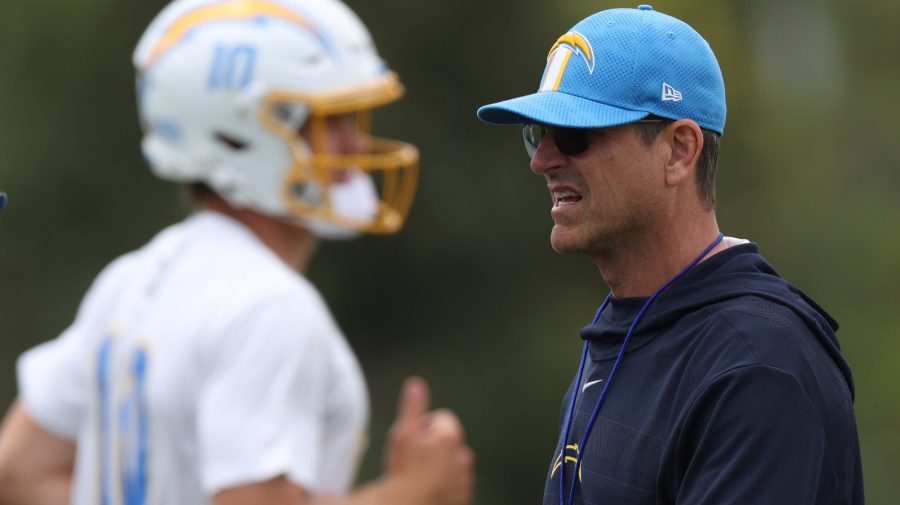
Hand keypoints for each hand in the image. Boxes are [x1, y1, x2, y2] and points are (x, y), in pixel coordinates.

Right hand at [383, 377, 474, 504]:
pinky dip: (446, 481)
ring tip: (421, 475)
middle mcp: (462, 454)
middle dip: (433, 445)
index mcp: (450, 435)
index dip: (424, 427)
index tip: (414, 441)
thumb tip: (416, 384)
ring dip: (439, 464)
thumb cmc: (404, 472)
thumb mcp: (403, 434)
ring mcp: (464, 476)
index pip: (441, 418)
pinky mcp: (464, 494)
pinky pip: (455, 481)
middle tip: (415, 458)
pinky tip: (429, 486)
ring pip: (451, 461)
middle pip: (447, 440)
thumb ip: (412, 406)